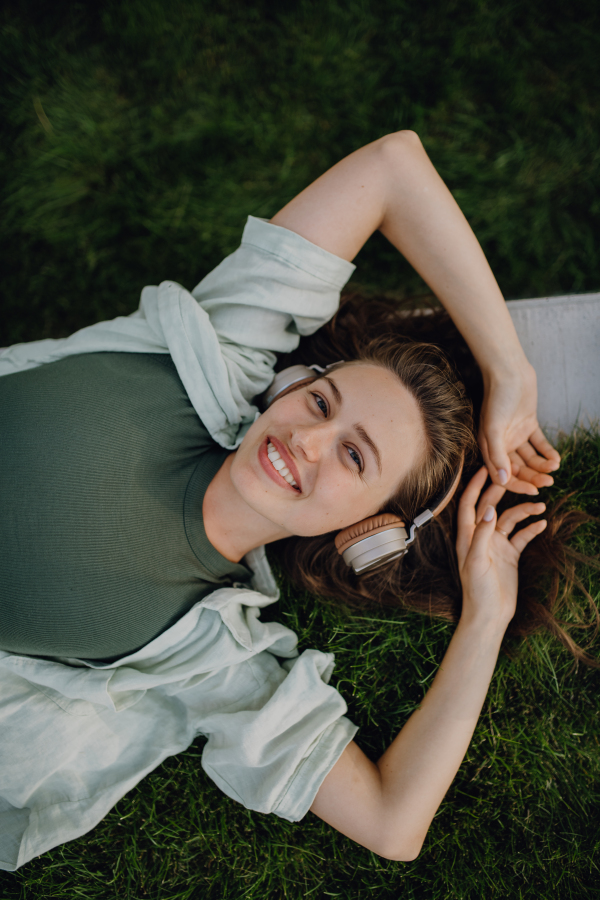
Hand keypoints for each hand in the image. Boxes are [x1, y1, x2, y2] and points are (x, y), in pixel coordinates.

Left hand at [456, 467, 546, 627]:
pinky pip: (522, 535)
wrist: (490, 615)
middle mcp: (481, 536)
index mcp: (467, 536)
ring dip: (524, 511)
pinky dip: (531, 528)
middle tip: (519, 478)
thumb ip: (482, 535)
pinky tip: (543, 523)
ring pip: (510, 519)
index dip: (475, 486)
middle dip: (503, 492)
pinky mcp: (510, 554)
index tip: (485, 468)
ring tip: (541, 505)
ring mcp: (496, 544)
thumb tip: (490, 510)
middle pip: (491, 506)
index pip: (469, 504)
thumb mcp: (477, 561)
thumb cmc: (477, 591)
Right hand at [479, 363, 560, 494]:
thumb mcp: (493, 428)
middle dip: (533, 476)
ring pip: (530, 458)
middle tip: (549, 481)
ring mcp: (516, 435)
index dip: (517, 485)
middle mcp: (502, 444)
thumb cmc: (497, 398)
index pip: (502, 475)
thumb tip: (502, 480)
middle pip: (518, 469)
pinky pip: (539, 444)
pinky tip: (556, 458)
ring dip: (542, 465)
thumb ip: (496, 454)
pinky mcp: (529, 425)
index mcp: (489, 447)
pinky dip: (547, 452)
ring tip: (554, 467)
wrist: (509, 372)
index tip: (533, 490)